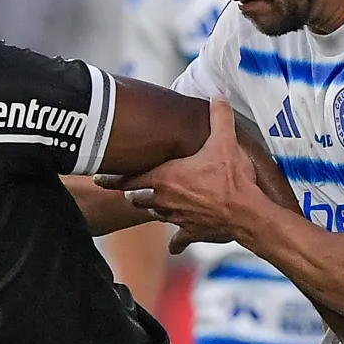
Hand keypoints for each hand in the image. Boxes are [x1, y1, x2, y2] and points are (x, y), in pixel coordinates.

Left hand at [105, 98, 255, 247]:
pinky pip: (179, 239)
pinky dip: (176, 241)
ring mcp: (177, 218)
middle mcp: (165, 199)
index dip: (113, 178)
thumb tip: (217, 96)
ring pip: (155, 215)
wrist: (246, 213)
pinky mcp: (192, 232)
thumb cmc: (231, 179)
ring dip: (153, 209)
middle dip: (133, 193)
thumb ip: (219, 117)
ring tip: (152, 205)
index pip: (129, 178)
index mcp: (166, 178)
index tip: (97, 179)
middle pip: (138, 198)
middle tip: (129, 190)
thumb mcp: (225, 142)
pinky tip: (174, 247)